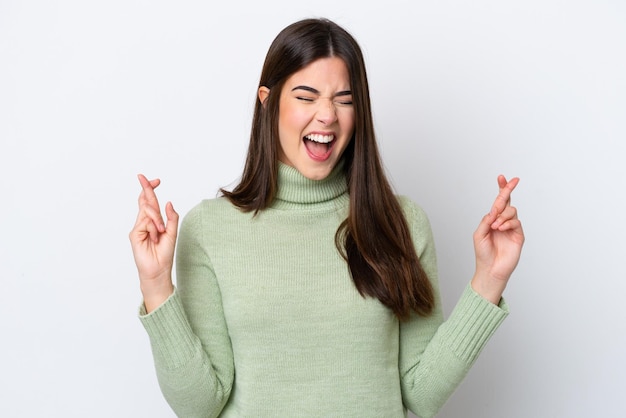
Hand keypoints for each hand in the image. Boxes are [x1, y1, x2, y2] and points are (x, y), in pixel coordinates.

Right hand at [129, 174, 178, 311]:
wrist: (158, 270)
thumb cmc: (165, 254)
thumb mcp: (172, 233)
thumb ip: (171, 218)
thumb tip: (168, 202)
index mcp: (154, 221)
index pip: (151, 202)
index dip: (151, 190)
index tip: (154, 180)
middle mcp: (145, 223)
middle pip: (145, 202)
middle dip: (145, 188)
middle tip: (143, 177)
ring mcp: (138, 228)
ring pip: (147, 212)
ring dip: (157, 219)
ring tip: (161, 232)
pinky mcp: (134, 234)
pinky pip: (145, 223)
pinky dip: (153, 228)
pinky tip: (156, 237)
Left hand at [471, 175, 524, 303]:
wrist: (490, 269)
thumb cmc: (483, 253)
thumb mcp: (479, 234)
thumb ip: (486, 220)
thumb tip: (494, 209)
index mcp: (492, 220)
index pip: (498, 202)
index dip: (501, 189)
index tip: (501, 177)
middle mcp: (502, 221)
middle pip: (507, 202)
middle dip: (508, 190)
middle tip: (512, 181)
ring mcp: (511, 228)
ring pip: (511, 211)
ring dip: (502, 215)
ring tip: (495, 226)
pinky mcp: (518, 235)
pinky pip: (516, 222)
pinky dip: (507, 223)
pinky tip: (500, 229)